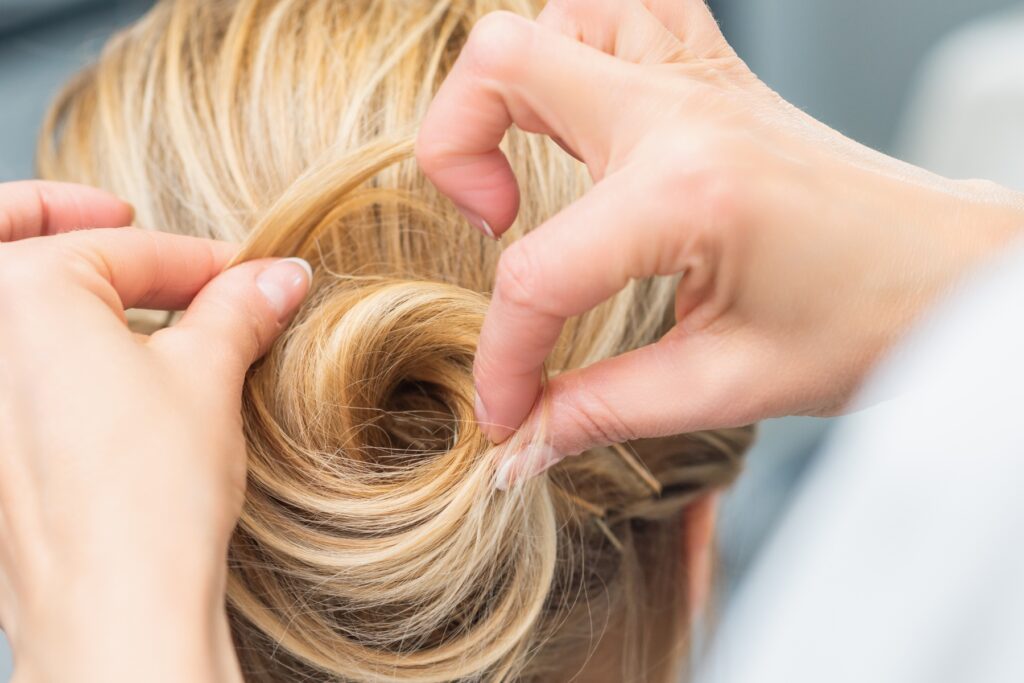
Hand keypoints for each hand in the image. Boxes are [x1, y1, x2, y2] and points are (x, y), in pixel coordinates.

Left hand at [0, 181, 310, 681]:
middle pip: (15, 245)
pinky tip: (99, 373)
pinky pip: (3, 372)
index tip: (249, 277)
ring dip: (57, 292)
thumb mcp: (208, 377)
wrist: (111, 611)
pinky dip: (38, 351)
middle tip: (116, 220)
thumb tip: (277, 277)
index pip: (128, 250)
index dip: (203, 260)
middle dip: (63, 220)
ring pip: (5, 312)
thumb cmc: (146, 495)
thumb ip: (237, 309)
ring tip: (127, 306)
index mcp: (16, 290)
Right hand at [416, 0, 1023, 478]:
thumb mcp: (729, 385)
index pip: (538, 273)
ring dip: (515, 85)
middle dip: (453, 150)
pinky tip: (588, 119)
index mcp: (688, 193)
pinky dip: (578, 49)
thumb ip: (604, 411)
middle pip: (503, 63)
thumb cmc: (871, 323)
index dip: (504, 358)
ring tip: (533, 163)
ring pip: (557, 12)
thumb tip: (521, 445)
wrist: (955, 272)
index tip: (508, 413)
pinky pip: (620, 12)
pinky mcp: (713, 73)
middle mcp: (683, 112)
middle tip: (497, 225)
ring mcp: (698, 77)